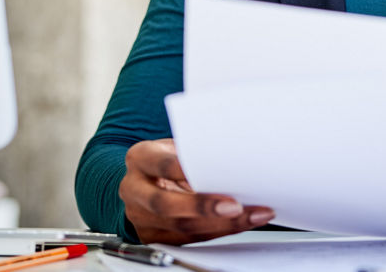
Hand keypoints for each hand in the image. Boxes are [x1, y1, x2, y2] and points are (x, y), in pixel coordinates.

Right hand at [119, 138, 275, 244]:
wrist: (143, 178)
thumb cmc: (165, 158)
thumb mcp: (174, 146)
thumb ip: (194, 153)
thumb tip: (234, 159)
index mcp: (140, 158)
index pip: (163, 165)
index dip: (187, 171)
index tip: (217, 172)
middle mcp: (135, 188)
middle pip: (166, 204)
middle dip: (203, 207)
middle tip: (235, 207)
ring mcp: (140, 216)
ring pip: (180, 227)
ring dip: (220, 225)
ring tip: (250, 216)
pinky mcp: (151, 236)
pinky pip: (188, 240)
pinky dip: (217, 232)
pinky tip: (239, 224)